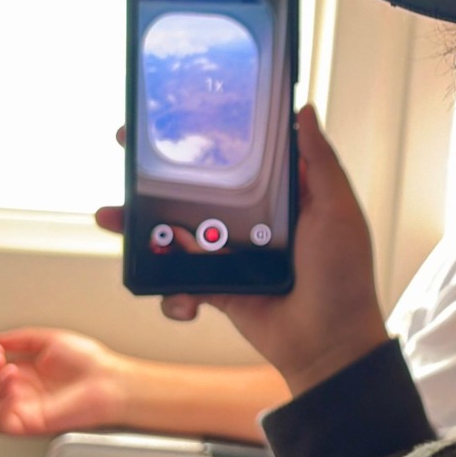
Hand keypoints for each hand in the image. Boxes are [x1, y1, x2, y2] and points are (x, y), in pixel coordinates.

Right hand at [0, 327, 128, 435]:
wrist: (107, 381)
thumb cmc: (89, 363)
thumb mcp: (50, 339)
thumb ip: (22, 339)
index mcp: (26, 372)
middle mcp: (23, 391)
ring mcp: (25, 408)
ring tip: (8, 373)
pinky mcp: (29, 423)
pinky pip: (2, 424)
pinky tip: (12, 390)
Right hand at [105, 106, 388, 396]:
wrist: (329, 346)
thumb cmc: (343, 277)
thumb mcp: (337, 210)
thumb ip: (319, 161)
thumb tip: (304, 110)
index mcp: (278, 195)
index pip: (236, 157)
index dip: (205, 137)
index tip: (172, 118)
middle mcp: (251, 219)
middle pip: (195, 189)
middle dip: (155, 174)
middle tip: (125, 152)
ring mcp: (230, 253)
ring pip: (175, 232)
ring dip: (140, 227)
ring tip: (112, 217)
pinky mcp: (216, 286)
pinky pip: (179, 280)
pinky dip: (173, 290)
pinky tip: (184, 299)